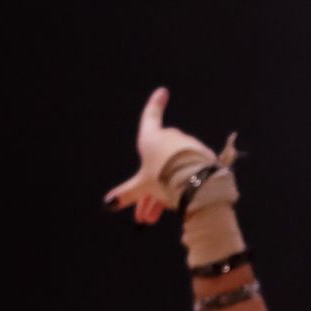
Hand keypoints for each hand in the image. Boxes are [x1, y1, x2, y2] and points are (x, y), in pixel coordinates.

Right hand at [103, 87, 224, 223]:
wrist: (197, 183)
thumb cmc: (165, 178)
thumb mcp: (144, 187)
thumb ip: (128, 194)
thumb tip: (108, 203)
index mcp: (152, 137)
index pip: (151, 115)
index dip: (155, 104)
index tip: (163, 92)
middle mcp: (169, 138)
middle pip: (157, 162)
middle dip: (150, 189)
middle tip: (146, 215)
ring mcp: (187, 147)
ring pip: (172, 171)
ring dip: (164, 195)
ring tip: (155, 218)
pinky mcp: (202, 159)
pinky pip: (187, 173)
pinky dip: (181, 188)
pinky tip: (176, 207)